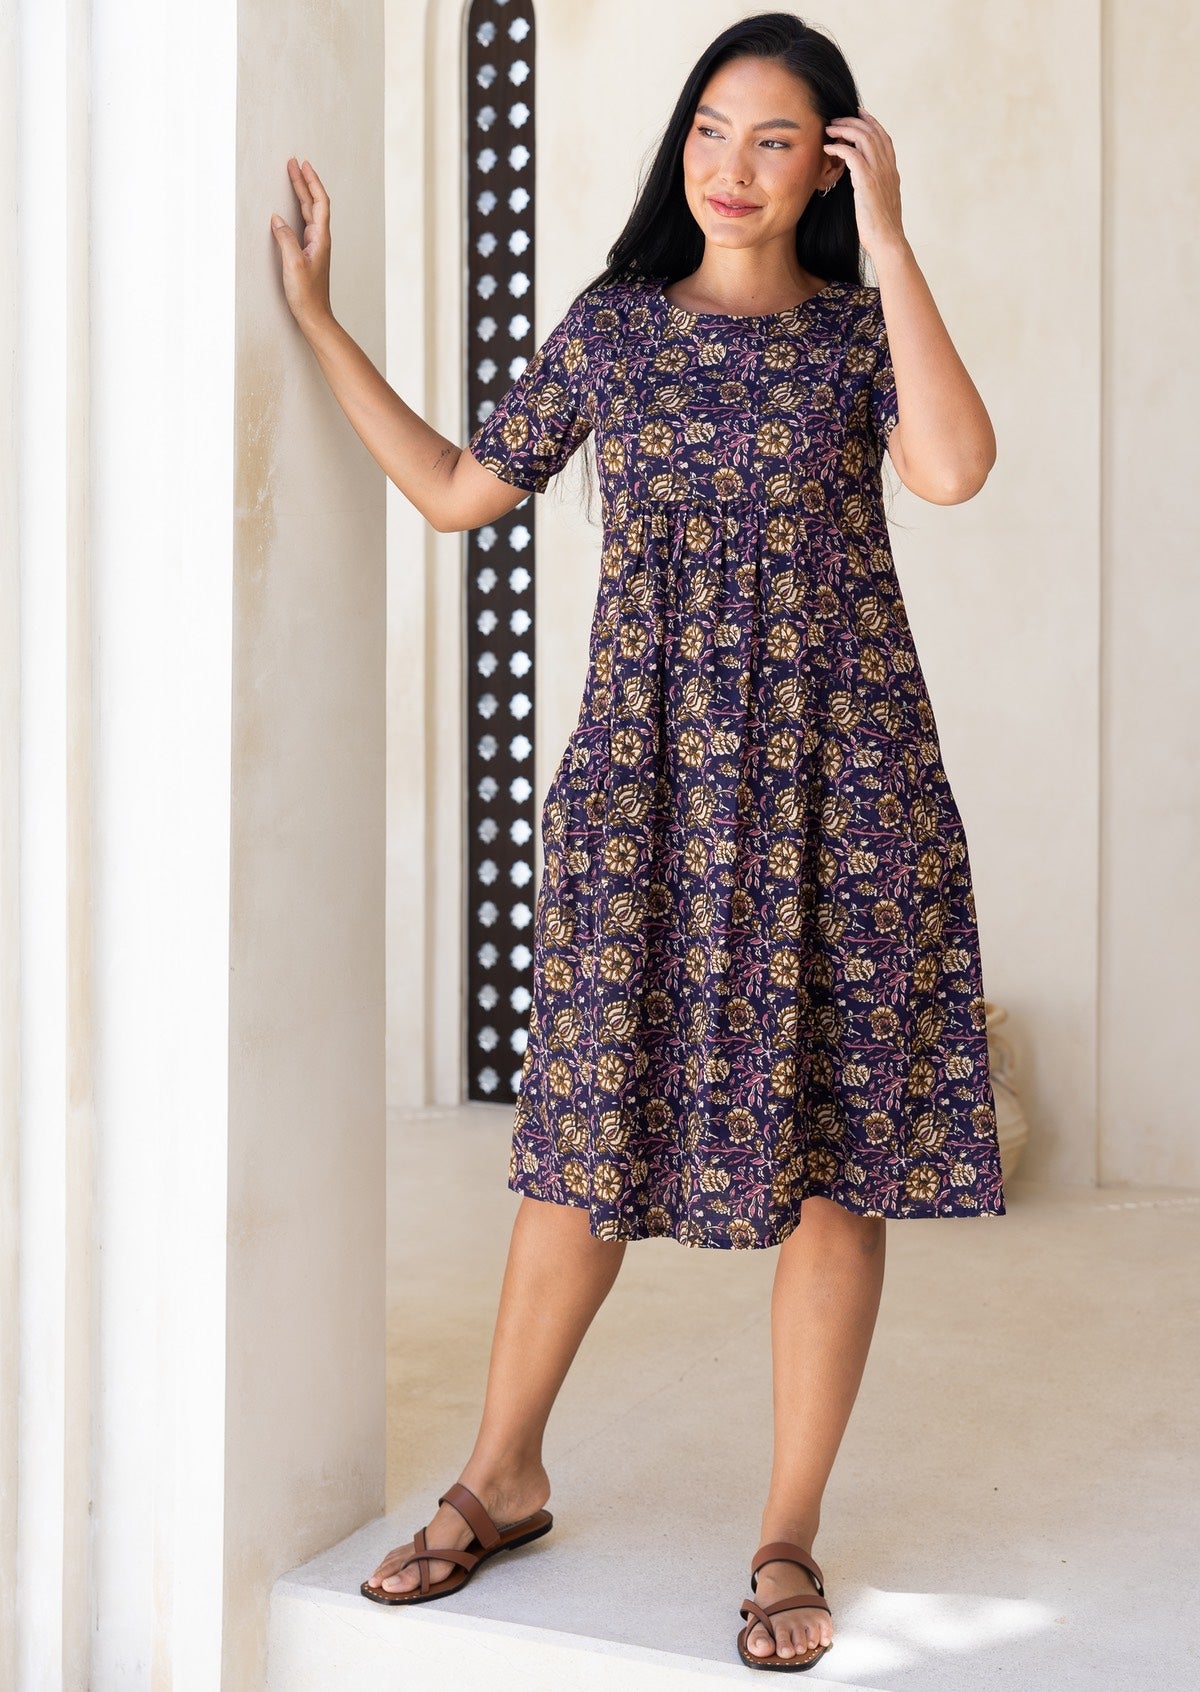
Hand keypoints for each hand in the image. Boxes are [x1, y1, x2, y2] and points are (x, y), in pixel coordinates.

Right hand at [270, 157, 333, 330]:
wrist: (315, 317)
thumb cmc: (306, 295)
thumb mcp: (292, 264)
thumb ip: (285, 239)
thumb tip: (277, 219)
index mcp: (321, 239)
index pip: (319, 202)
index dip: (312, 182)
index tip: (303, 165)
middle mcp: (320, 240)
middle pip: (314, 204)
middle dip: (304, 182)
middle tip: (293, 163)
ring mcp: (315, 246)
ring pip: (309, 213)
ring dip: (301, 193)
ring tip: (293, 176)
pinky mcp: (308, 253)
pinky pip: (303, 224)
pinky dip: (298, 209)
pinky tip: (291, 207)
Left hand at [822, 109, 905, 260]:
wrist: (887, 240)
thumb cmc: (881, 228)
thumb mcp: (882, 201)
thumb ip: (877, 186)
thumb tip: (865, 182)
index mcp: (892, 171)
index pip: (883, 137)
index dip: (871, 122)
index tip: (858, 113)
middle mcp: (887, 167)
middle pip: (872, 132)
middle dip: (854, 121)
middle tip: (837, 119)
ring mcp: (879, 173)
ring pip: (863, 138)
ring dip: (844, 129)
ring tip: (829, 129)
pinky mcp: (867, 181)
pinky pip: (852, 154)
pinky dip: (839, 147)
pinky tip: (828, 148)